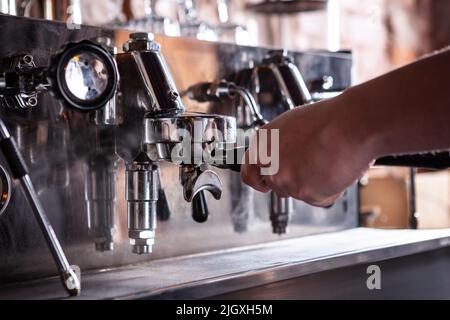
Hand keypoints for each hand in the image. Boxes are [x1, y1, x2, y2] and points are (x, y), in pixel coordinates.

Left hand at [240, 96, 375, 206]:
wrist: (352, 124)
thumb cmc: (329, 119)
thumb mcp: (291, 125)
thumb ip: (278, 146)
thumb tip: (278, 158)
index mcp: (262, 143)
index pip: (249, 173)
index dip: (259, 180)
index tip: (264, 183)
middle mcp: (269, 163)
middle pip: (275, 186)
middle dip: (292, 180)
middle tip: (310, 167)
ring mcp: (285, 180)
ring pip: (297, 192)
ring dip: (311, 184)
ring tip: (325, 161)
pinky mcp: (305, 193)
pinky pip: (317, 199)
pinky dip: (328, 190)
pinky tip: (333, 170)